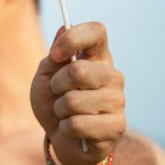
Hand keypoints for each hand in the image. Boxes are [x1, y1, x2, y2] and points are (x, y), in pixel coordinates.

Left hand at [30, 22, 125, 164]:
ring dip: (59, 110)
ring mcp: (118, 100)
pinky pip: (77, 124)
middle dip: (56, 85)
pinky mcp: (116, 126)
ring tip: (65, 113)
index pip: (96, 31)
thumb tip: (62, 28)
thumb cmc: (53, 101)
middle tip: (57, 93)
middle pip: (78, 70)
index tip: (55, 55)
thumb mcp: (46, 76)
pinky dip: (65, 127)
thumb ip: (55, 56)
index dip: (73, 38)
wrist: (60, 136)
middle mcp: (112, 75)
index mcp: (96, 57)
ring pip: (74, 100)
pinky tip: (72, 129)